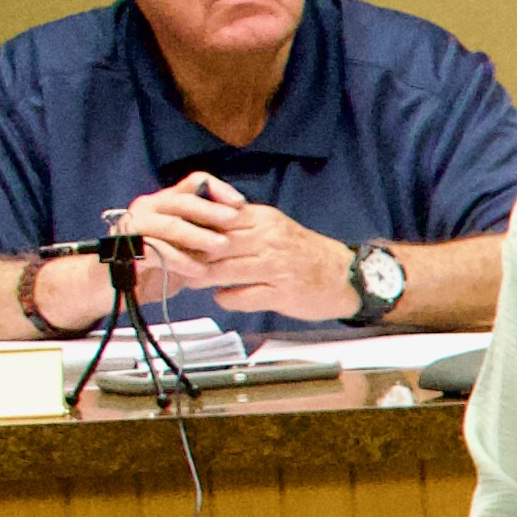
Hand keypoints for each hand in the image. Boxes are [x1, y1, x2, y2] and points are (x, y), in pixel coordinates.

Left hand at [110, 172, 355, 320]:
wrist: (347, 276)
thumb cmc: (306, 253)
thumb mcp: (275, 227)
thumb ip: (242, 225)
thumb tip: (205, 226)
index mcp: (263, 219)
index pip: (217, 218)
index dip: (192, 227)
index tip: (170, 234)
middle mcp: (268, 239)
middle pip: (215, 244)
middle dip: (189, 253)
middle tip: (169, 260)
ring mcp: (275, 267)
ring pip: (224, 270)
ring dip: (201, 277)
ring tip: (188, 279)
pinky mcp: (281, 293)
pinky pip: (243, 296)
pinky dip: (227, 297)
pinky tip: (222, 296)